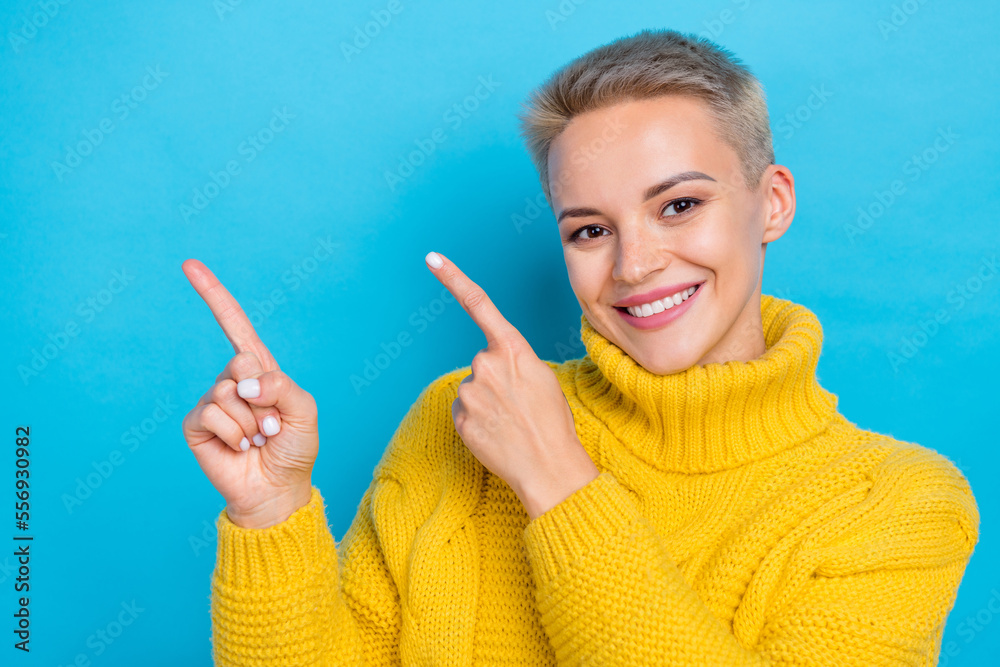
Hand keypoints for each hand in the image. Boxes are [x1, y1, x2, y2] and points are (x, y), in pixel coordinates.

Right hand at [181, 259, 317, 528]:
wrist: (276, 489)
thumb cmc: (294, 449)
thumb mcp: (305, 411)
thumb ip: (282, 386)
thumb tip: (242, 381)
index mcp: (260, 369)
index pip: (235, 325)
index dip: (213, 295)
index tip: (188, 265)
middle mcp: (233, 380)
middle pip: (240, 361)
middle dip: (264, 396)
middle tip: (272, 424)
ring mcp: (213, 400)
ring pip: (228, 393)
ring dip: (252, 421)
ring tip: (257, 439)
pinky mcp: (196, 424)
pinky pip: (214, 414)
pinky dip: (234, 433)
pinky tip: (239, 448)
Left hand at [424, 251, 598, 520]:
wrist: (549, 468)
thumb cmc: (553, 423)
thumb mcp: (542, 377)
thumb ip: (514, 362)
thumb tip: (491, 370)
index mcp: (513, 349)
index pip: (478, 304)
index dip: (453, 278)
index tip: (431, 258)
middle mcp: (486, 364)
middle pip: (481, 363)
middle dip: (496, 380)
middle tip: (520, 404)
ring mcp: (471, 392)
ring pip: (472, 390)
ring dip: (486, 403)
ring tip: (511, 422)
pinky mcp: (460, 418)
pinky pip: (464, 413)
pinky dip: (477, 422)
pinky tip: (497, 434)